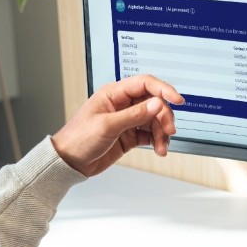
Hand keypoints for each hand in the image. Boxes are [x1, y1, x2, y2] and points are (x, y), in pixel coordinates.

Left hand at [51, 74, 183, 176]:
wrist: (69, 163)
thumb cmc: (78, 139)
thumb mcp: (107, 125)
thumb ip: (134, 114)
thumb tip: (156, 103)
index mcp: (114, 94)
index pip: (145, 84)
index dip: (163, 90)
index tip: (177, 100)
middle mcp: (122, 104)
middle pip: (154, 102)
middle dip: (164, 116)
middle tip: (168, 130)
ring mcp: (127, 120)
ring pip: (154, 120)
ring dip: (162, 132)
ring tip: (161, 146)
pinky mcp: (129, 135)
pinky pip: (150, 134)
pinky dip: (157, 141)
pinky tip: (158, 149)